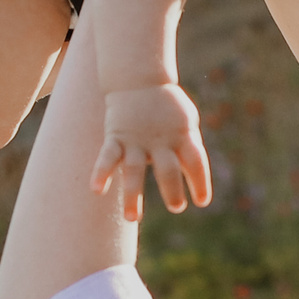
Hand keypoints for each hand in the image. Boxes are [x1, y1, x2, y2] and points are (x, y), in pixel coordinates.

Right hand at [90, 82, 211, 219]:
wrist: (139, 79)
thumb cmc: (167, 106)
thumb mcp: (186, 120)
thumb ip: (190, 145)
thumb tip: (195, 175)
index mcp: (182, 135)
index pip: (196, 161)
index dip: (200, 182)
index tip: (202, 202)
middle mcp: (160, 140)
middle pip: (167, 169)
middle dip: (172, 190)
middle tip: (176, 207)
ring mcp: (136, 140)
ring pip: (133, 170)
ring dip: (132, 196)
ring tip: (132, 218)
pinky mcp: (116, 137)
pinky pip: (107, 156)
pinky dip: (100, 172)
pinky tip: (96, 190)